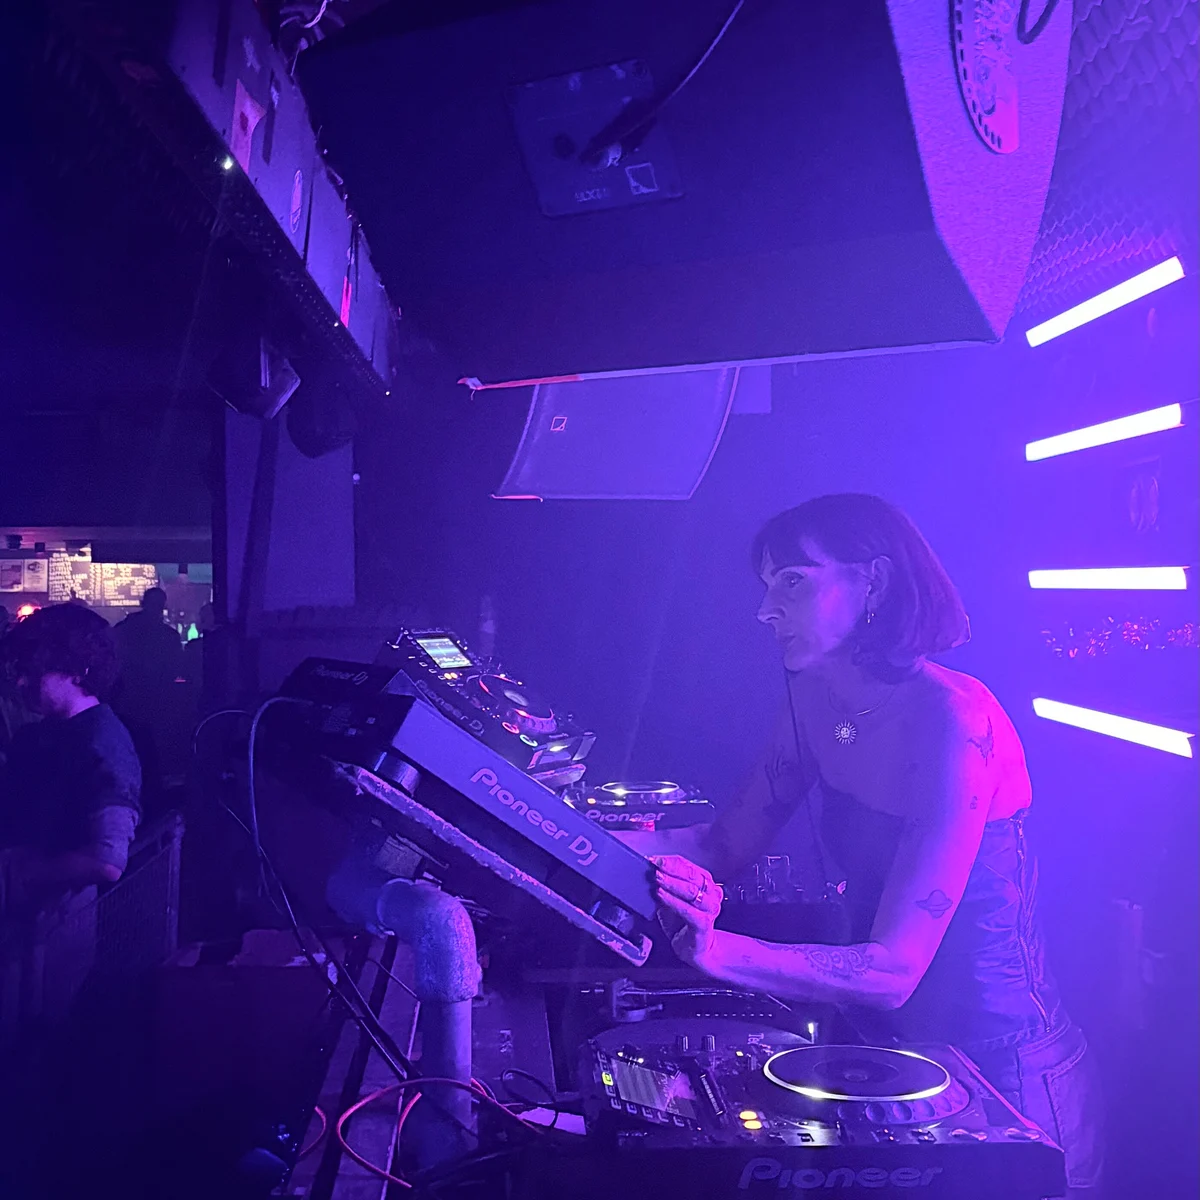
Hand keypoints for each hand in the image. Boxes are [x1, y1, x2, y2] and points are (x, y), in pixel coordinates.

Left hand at [651, 854, 722, 968]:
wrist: (696, 950)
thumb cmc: (684, 923)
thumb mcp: (672, 901)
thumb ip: (665, 888)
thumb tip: (650, 874)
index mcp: (706, 884)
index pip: (688, 867)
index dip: (671, 862)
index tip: (654, 859)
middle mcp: (711, 894)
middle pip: (692, 875)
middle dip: (671, 869)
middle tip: (655, 866)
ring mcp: (710, 909)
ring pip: (691, 891)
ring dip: (672, 883)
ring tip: (657, 879)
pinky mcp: (704, 924)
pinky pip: (688, 910)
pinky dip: (673, 901)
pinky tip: (661, 896)